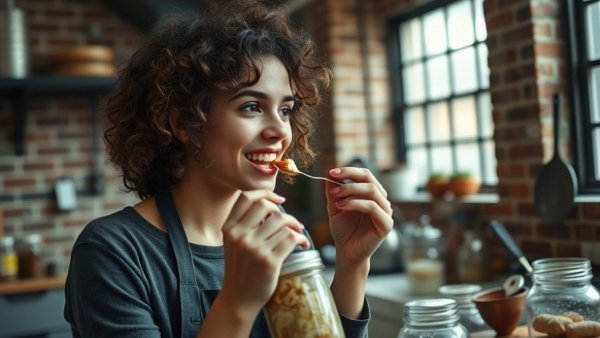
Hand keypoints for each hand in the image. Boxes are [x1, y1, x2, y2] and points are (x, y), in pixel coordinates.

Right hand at [219, 190, 308, 314]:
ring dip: (295, 225)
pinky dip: (301, 239)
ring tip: (298, 232)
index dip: (265, 193)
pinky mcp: (269, 261)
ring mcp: (254, 248)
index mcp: (229, 228)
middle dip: (283, 211)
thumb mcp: (233, 243)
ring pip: (282, 221)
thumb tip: (270, 206)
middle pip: (266, 206)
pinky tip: (302, 244)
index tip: (278, 200)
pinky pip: (291, 239)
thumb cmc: (240, 269)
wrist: (238, 299)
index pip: (245, 197)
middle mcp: (240, 236)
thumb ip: (245, 224)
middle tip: (290, 222)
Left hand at [325, 167, 393, 265]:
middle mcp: (381, 200)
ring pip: (371, 191)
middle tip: (332, 179)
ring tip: (335, 198)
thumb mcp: (335, 207)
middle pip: (369, 179)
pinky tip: (341, 206)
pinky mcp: (386, 224)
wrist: (347, 252)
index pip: (365, 174)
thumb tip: (329, 173)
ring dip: (350, 190)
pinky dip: (355, 203)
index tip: (331, 172)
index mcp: (372, 194)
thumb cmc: (344, 230)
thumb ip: (333, 191)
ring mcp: (386, 212)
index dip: (348, 170)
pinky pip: (372, 207)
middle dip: (349, 176)